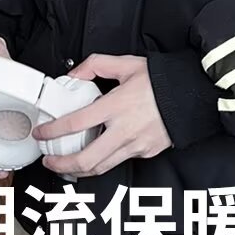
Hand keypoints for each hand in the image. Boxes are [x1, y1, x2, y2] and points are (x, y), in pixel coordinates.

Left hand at [32, 54, 170, 176]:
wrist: (193, 94)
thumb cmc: (162, 80)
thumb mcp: (127, 64)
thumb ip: (97, 65)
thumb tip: (75, 74)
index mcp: (116, 106)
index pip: (75, 123)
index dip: (53, 131)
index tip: (42, 134)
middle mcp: (124, 130)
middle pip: (85, 159)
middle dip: (61, 165)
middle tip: (48, 161)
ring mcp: (136, 145)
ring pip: (101, 168)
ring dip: (78, 171)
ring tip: (66, 166)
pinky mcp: (145, 152)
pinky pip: (120, 161)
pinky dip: (103, 162)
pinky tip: (95, 155)